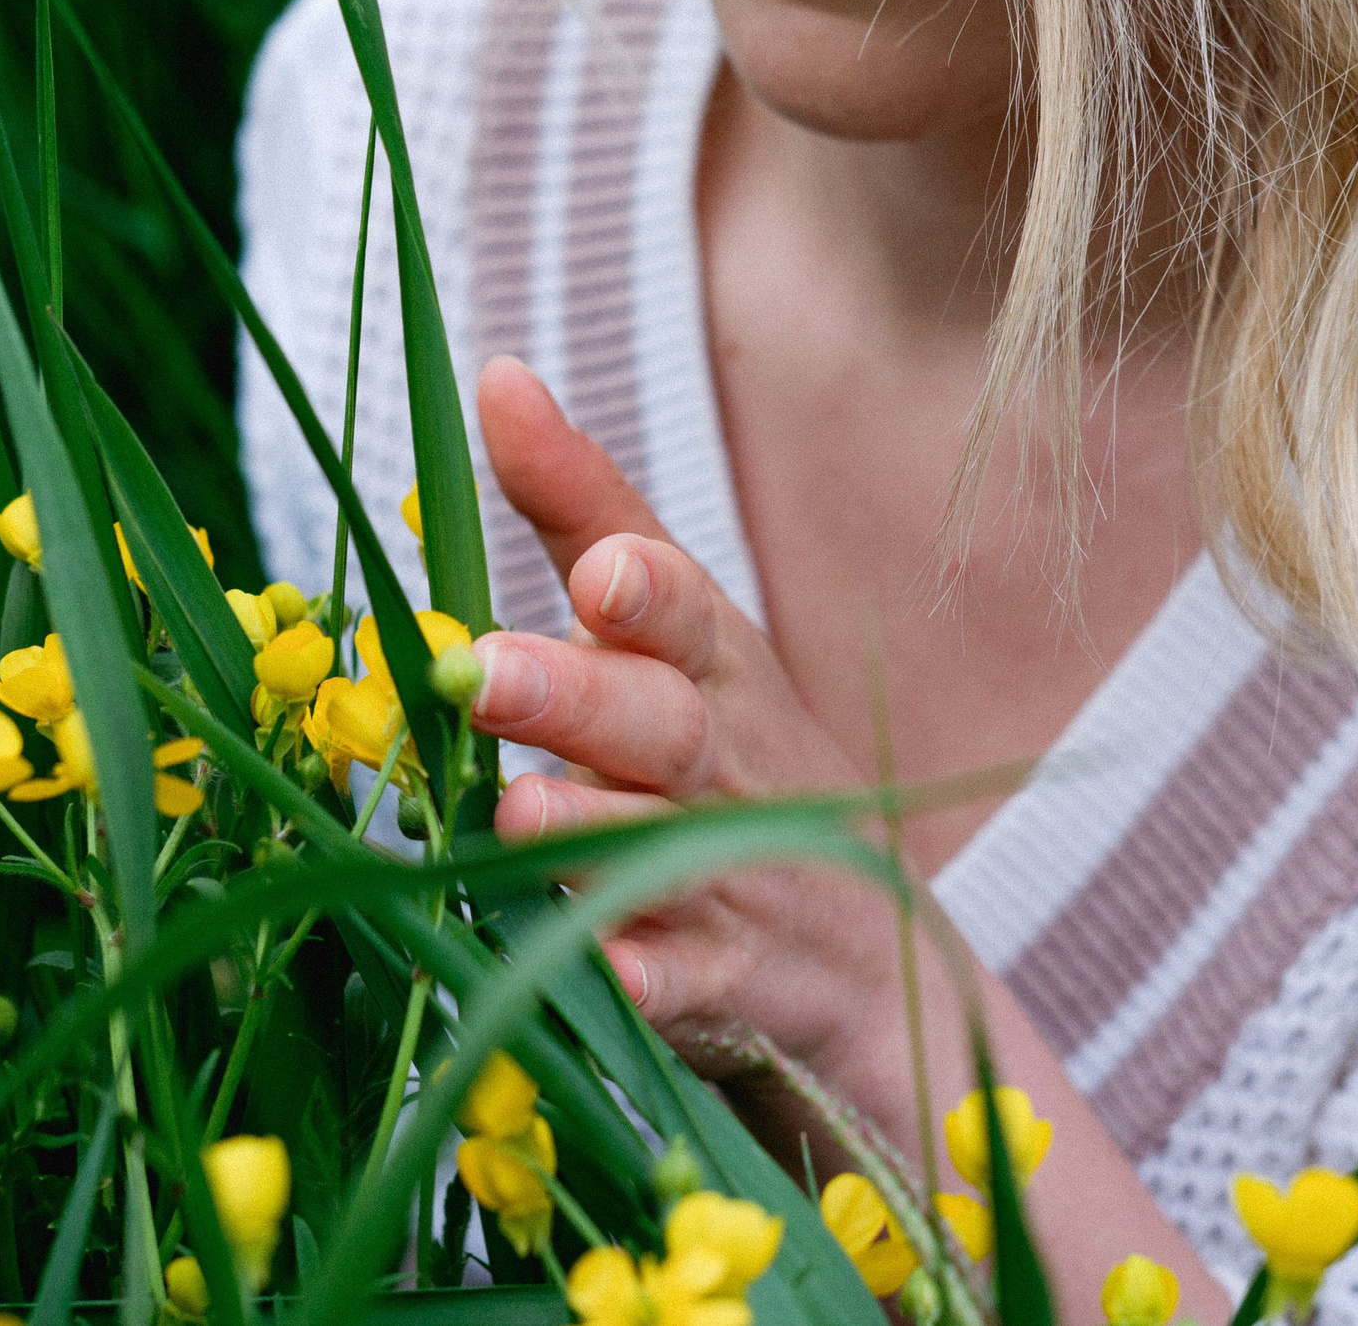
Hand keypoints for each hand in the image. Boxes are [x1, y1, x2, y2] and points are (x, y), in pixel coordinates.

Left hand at [471, 357, 900, 1080]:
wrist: (870, 961)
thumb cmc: (735, 759)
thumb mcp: (680, 631)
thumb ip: (584, 510)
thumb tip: (496, 371)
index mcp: (712, 668)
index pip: (681, 610)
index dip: (643, 589)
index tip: (601, 573)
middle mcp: (725, 763)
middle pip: (658, 723)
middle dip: (579, 697)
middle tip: (487, 675)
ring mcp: (732, 877)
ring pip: (660, 849)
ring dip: (588, 830)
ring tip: (517, 815)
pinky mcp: (722, 986)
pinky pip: (680, 984)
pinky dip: (644, 978)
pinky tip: (600, 967)